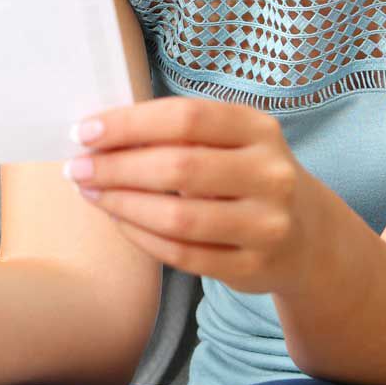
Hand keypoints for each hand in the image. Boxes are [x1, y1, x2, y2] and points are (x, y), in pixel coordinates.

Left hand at [64, 97, 345, 295]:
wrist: (308, 237)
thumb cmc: (246, 175)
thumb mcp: (230, 142)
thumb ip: (178, 133)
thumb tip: (98, 132)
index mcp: (259, 129)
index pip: (185, 118)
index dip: (129, 124)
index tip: (84, 132)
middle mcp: (271, 175)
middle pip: (179, 167)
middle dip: (116, 168)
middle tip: (76, 168)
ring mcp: (267, 225)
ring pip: (179, 217)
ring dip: (122, 204)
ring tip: (91, 193)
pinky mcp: (253, 267)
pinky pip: (183, 255)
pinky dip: (141, 237)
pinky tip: (119, 220)